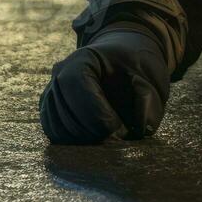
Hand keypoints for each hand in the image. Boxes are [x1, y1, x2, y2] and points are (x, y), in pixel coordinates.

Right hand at [40, 25, 170, 143]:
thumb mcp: (150, 75)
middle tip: (120, 137)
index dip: (95, 111)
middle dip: (93, 131)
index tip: (118, 127)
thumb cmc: (136, 66)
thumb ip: (148, 100)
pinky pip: (56, 134)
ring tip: (112, 137)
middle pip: (64, 110)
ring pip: (58, 128)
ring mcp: (52, 93)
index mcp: (83, 58)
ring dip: (85, 140)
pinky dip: (77, 142)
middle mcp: (59, 74)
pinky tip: (99, 138)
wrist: (124, 61)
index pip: (75, 83)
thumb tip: (143, 128)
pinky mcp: (51, 111)